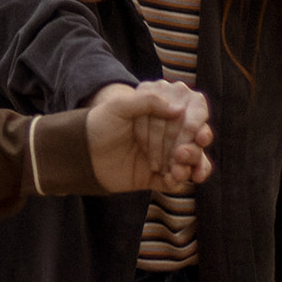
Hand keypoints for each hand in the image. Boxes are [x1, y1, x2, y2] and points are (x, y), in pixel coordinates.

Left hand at [83, 81, 212, 193]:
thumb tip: (179, 109)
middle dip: (195, 148)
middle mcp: (168, 132)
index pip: (193, 113)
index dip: (199, 122)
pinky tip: (172, 179)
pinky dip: (180, 180)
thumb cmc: (99, 123)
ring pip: (194, 160)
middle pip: (197, 138)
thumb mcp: (120, 106)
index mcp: (163, 111)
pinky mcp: (158, 176)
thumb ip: (148, 101)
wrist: (81, 153)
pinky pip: (178, 180)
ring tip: (178, 170)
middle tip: (182, 153)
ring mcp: (165, 155)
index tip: (197, 134)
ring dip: (193, 164)